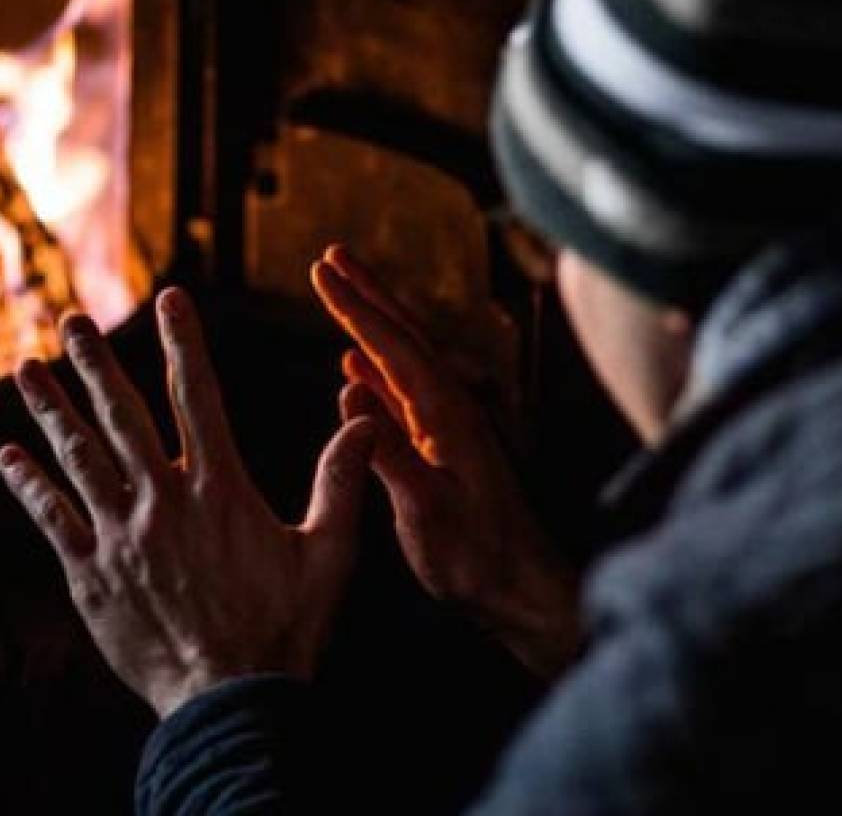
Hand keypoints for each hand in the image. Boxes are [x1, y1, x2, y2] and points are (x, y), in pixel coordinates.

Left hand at [0, 288, 380, 718]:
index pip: (196, 396)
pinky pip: (52, 520)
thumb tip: (365, 421)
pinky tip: (9, 458)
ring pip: (77, 459)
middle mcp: (162, 501)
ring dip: (50, 412)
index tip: (170, 299)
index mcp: (219, 489)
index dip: (183, 343)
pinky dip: (29, 486)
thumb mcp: (329, 552)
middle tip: (71, 321)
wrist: (231, 701)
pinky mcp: (91, 576)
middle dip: (95, 364)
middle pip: (121, 416)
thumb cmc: (287, 629)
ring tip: (25, 371)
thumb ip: (341, 482)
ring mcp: (121, 537)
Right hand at [310, 246, 580, 677]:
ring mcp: (448, 428)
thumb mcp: (427, 511)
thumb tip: (349, 393)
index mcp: (447, 415)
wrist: (520, 588)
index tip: (321, 271)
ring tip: (340, 294)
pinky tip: (354, 369)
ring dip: (370, 326)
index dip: (355, 308)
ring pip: (402, 361)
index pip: (393, 348)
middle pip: (404, 337)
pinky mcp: (443, 450)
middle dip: (367, 294)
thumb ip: (389, 454)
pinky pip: (402, 397)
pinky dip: (376, 372)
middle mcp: (451, 409)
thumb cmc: (477, 559)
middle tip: (331, 254)